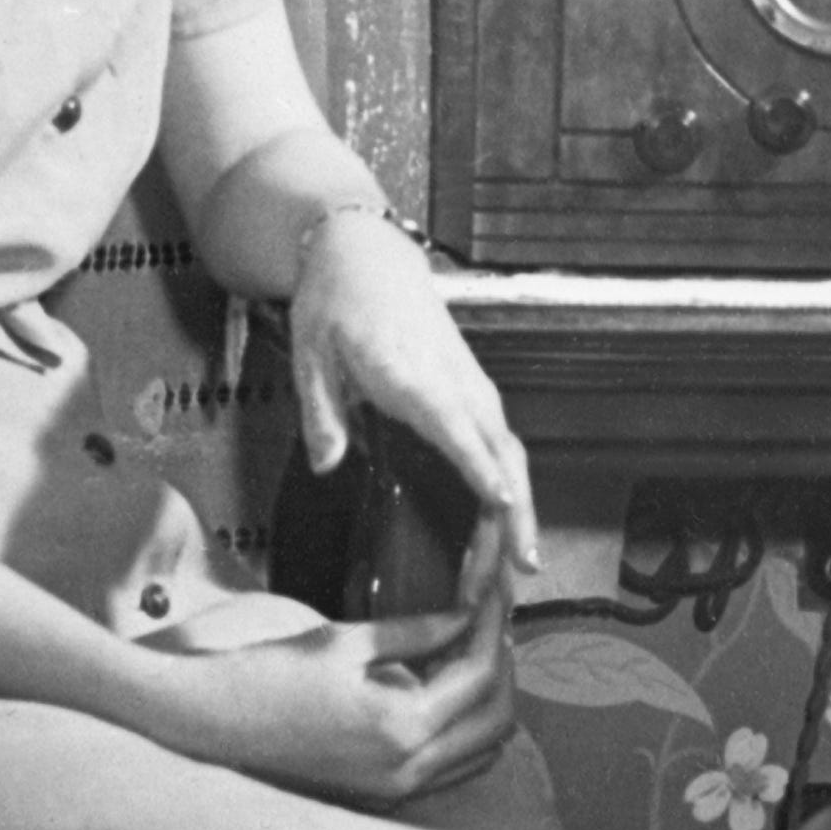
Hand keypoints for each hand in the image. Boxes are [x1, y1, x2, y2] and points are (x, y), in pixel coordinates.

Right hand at [143, 549, 519, 804]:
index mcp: (401, 726)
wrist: (205, 727)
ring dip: (488, 704)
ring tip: (469, 654)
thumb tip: (465, 616)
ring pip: (482, 752)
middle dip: (504, 668)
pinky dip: (463, 733)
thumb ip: (415, 632)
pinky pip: (450, 771)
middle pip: (498, 721)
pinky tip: (442, 695)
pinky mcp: (380, 799)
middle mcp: (407, 770)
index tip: (494, 595)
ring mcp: (395, 791)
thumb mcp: (343, 642)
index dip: (493, 627)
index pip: (480, 675)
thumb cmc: (264, 677)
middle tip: (491, 625)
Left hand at [290, 207, 543, 573]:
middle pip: (501, 453)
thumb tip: (327, 465)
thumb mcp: (310, 352)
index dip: (479, 466)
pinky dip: (509, 493)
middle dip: (517, 514)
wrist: (369, 256)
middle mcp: (456, 384)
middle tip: (520, 571)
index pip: (456, 426)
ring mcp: (473, 390)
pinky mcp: (475, 396)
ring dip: (519, 513)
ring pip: (510, 457)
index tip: (501, 505)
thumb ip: (321, 412)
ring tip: (516, 573)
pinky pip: (502, 450)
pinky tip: (504, 534)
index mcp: (413, 374)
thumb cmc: (337, 302)